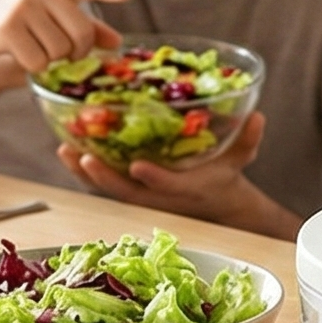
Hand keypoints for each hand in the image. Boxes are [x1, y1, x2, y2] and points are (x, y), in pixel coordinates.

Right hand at [0, 0, 132, 71]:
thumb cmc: (21, 12)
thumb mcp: (53, 11)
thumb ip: (86, 25)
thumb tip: (117, 43)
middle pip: (81, 34)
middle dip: (77, 51)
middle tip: (65, 52)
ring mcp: (24, 6)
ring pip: (60, 51)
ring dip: (52, 59)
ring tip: (35, 44)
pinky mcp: (8, 27)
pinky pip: (38, 61)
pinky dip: (34, 66)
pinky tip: (20, 52)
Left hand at [57, 113, 276, 229]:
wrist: (214, 205)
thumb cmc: (222, 179)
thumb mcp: (238, 160)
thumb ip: (247, 140)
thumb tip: (257, 116)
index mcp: (186, 189)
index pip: (168, 187)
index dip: (154, 179)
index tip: (138, 166)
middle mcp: (158, 196)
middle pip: (126, 191)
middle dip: (103, 176)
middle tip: (83, 157)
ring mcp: (141, 194)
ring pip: (109, 187)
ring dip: (85, 172)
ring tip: (64, 150)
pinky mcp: (130, 189)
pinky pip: (105, 181)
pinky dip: (85, 168)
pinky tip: (67, 149)